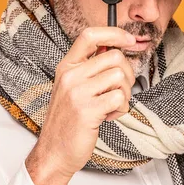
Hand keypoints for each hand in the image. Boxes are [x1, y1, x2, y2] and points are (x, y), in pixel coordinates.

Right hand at [25, 27, 135, 184]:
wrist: (54, 151)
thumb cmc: (68, 119)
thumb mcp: (72, 86)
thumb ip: (90, 68)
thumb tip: (116, 48)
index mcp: (67, 66)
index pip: (90, 35)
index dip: (114, 33)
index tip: (129, 40)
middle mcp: (70, 75)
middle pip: (114, 56)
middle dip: (127, 73)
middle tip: (120, 90)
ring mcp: (77, 92)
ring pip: (120, 76)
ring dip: (124, 93)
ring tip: (111, 105)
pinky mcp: (87, 110)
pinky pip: (120, 98)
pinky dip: (121, 108)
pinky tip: (109, 116)